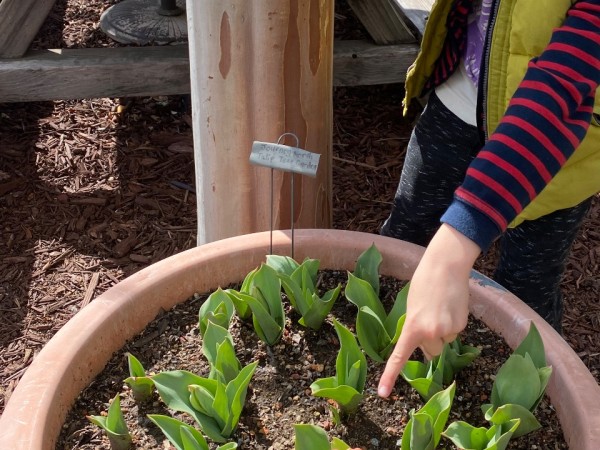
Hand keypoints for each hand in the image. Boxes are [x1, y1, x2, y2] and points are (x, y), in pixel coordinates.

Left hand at [377, 224, 479, 397]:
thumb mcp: (412, 306)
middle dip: (430, 340)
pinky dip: (453, 323)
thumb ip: (415, 326)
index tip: (382, 394)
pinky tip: (451, 306)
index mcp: (412, 327)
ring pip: (444, 342)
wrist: (446, 265)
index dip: (390, 376)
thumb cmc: (424, 282)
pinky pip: (454, 332)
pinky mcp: (461, 326)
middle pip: (430, 351)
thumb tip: (427, 343)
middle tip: (429, 318)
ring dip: (442, 331)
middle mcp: (430, 333)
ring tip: (441, 307)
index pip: (399, 357)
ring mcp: (447, 330)